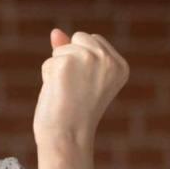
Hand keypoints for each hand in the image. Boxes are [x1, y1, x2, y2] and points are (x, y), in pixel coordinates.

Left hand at [33, 29, 128, 168]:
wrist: (68, 136)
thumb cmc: (75, 112)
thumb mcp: (80, 78)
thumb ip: (72, 51)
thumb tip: (55, 32)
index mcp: (121, 65)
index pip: (93, 40)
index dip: (81, 62)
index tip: (87, 87)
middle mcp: (109, 60)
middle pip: (78, 38)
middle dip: (69, 60)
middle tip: (76, 89)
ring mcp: (89, 59)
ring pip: (61, 50)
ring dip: (58, 70)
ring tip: (68, 92)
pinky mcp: (66, 62)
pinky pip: (49, 62)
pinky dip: (48, 77)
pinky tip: (59, 93)